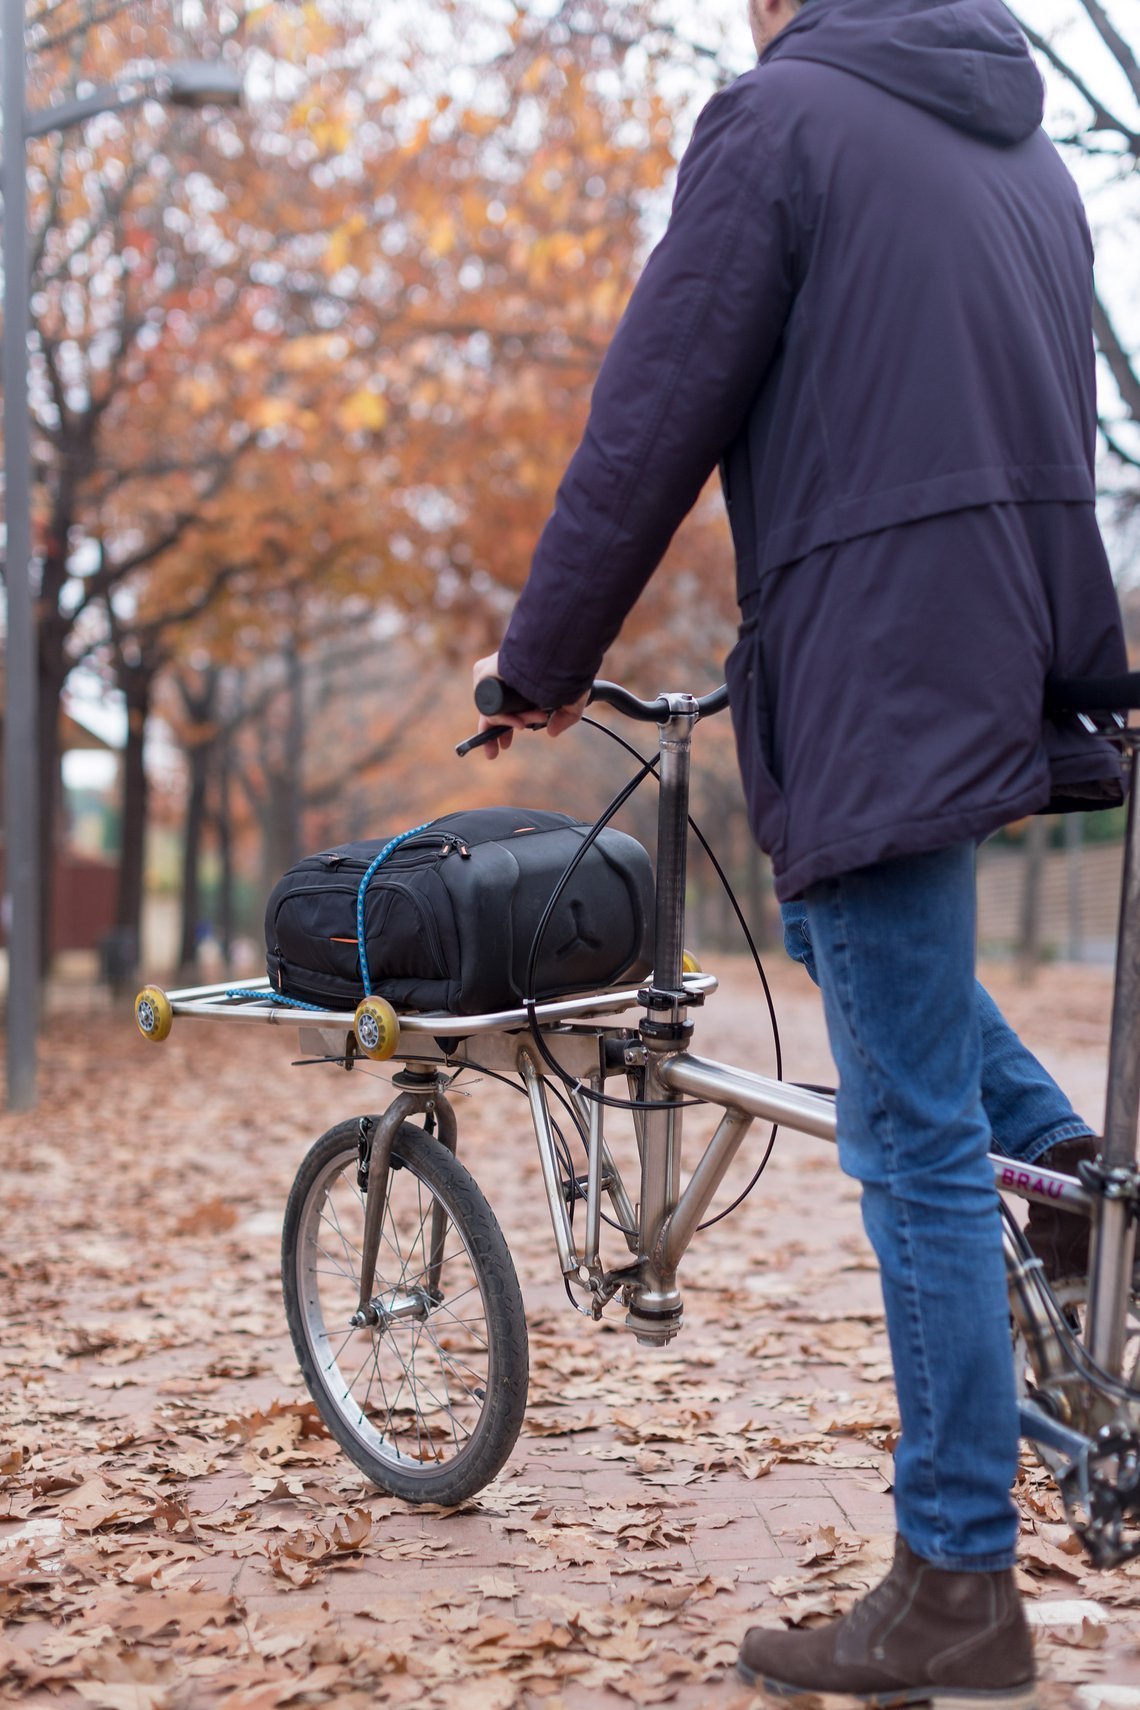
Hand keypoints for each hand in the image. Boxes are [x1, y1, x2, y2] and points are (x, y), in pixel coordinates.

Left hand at [472, 652, 587, 760]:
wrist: (559, 650)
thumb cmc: (570, 670)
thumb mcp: (571, 700)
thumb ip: (565, 718)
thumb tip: (552, 732)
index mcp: (520, 683)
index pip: (504, 707)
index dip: (505, 726)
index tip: (505, 746)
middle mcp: (503, 679)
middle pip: (491, 712)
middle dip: (492, 735)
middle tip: (494, 753)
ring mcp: (492, 675)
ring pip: (494, 711)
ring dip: (511, 723)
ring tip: (529, 722)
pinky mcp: (485, 672)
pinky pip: (488, 706)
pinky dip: (502, 717)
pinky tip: (519, 722)